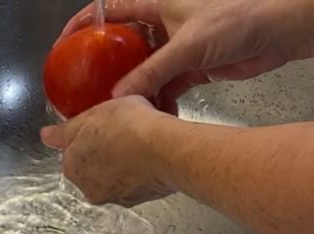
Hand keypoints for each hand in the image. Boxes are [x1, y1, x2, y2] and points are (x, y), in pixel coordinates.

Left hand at [40, 96, 174, 206]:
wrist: (167, 150)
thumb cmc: (127, 128)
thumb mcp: (90, 117)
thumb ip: (64, 130)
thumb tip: (46, 136)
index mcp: (72, 167)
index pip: (73, 152)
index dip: (88, 135)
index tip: (103, 125)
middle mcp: (89, 188)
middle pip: (93, 166)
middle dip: (105, 151)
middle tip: (123, 131)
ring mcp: (115, 197)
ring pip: (115, 175)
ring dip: (123, 162)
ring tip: (140, 141)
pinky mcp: (140, 199)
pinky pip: (136, 181)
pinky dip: (141, 170)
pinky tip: (152, 155)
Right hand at [58, 0, 313, 107]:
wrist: (278, 32)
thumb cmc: (238, 19)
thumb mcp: (187, 45)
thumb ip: (151, 71)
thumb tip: (119, 97)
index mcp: (155, 5)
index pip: (108, 10)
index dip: (83, 24)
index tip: (63, 44)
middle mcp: (161, 24)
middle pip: (121, 44)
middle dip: (102, 64)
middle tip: (84, 86)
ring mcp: (174, 47)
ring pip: (141, 69)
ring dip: (129, 88)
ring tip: (109, 106)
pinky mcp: (189, 67)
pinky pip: (163, 85)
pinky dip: (155, 100)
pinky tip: (145, 113)